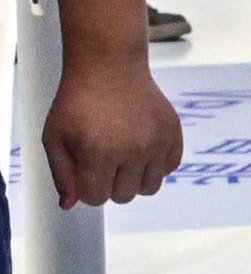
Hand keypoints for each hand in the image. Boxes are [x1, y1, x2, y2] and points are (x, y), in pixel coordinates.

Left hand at [47, 58, 181, 208]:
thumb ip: (61, 174)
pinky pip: (170, 168)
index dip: (86, 187)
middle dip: (110, 185)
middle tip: (103, 162)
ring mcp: (157, 143)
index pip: (96, 198)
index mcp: (99, 155)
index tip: (84, 170)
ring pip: (150, 188)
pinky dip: (156, 165)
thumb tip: (70, 205)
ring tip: (124, 159)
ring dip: (135, 179)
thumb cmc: (77, 102)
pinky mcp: (173, 133)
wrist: (109, 67)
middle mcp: (132, 152)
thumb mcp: (54, 138)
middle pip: (124, 196)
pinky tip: (142, 149)